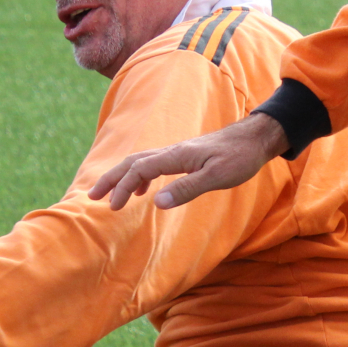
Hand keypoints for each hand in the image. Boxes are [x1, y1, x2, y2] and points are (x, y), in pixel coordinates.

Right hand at [88, 111, 288, 210]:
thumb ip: (187, 188)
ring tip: (110, 196)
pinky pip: (153, 164)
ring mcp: (177, 152)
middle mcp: (172, 151)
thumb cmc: (239, 158)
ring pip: (141, 161)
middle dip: (111, 179)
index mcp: (176, 156)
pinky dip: (139, 176)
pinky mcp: (184, 156)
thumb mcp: (216, 177)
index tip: (112, 207)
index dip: (122, 187)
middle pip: (132, 162)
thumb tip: (156, 202)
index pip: (140, 169)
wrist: (254, 138)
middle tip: (93, 197)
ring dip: (122, 177)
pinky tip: (142, 191)